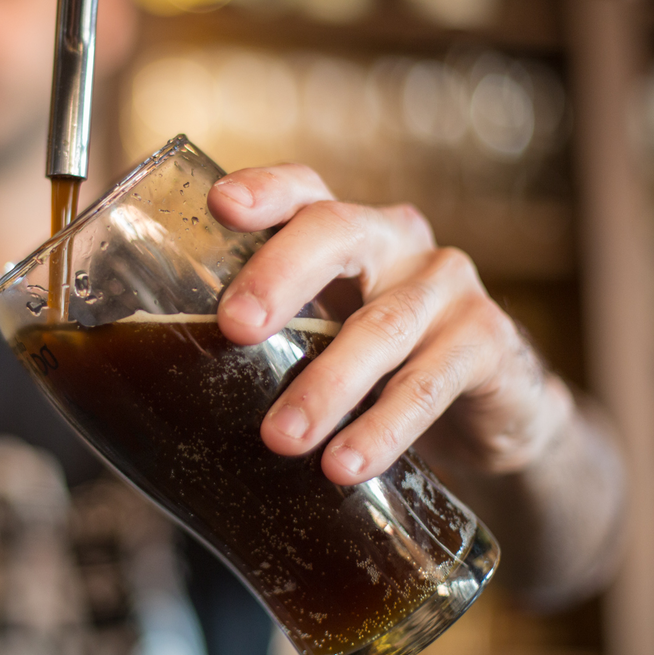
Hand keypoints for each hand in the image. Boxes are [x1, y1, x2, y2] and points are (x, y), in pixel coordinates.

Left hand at [207, 164, 572, 485]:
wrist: (494, 404)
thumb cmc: (380, 363)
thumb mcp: (325, 334)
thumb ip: (269, 338)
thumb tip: (159, 388)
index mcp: (347, 231)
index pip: (305, 190)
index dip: (265, 190)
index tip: (220, 205)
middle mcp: (398, 241)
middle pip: (338, 233)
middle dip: (280, 276)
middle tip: (234, 327)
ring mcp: (448, 285)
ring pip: (382, 325)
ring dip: (327, 384)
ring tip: (281, 439)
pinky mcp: (488, 340)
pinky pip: (429, 384)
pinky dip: (384, 427)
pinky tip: (346, 463)